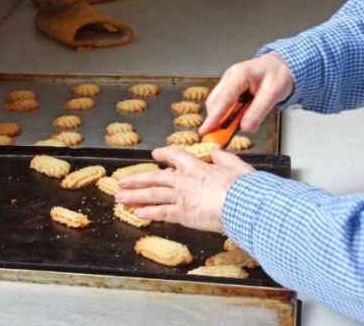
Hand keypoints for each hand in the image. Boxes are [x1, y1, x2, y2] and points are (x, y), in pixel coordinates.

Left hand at [115, 146, 254, 232]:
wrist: (243, 204)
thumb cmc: (243, 187)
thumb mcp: (236, 165)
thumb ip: (223, 157)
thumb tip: (215, 151)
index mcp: (198, 167)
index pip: (176, 156)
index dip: (164, 154)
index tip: (154, 154)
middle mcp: (185, 180)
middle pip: (155, 177)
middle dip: (137, 179)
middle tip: (122, 181)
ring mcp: (181, 197)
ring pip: (152, 194)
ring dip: (134, 196)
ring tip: (120, 198)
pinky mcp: (182, 214)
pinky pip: (161, 212)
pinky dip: (148, 213)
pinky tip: (137, 214)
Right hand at [200, 52, 292, 133]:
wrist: (280, 65)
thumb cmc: (278, 74)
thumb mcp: (274, 92)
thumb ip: (259, 110)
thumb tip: (246, 127)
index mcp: (240, 74)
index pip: (223, 98)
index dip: (213, 116)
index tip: (205, 130)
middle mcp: (230, 77)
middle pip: (214, 102)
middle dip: (215, 120)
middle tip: (220, 137)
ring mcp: (228, 83)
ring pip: (216, 104)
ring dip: (221, 118)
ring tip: (230, 130)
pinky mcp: (229, 90)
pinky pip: (223, 105)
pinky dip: (227, 115)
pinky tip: (235, 121)